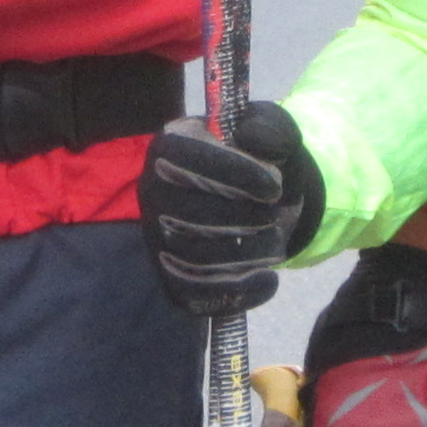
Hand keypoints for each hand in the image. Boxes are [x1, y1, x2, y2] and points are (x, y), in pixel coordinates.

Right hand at [139, 104, 319, 314]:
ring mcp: (158, 238)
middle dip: (242, 217)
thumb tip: (253, 138)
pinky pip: (196, 296)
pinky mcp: (172, 278)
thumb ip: (271, 130)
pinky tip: (268, 279)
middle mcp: (153, 192)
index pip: (185, 158)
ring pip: (193, 258)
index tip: (274, 187)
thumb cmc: (257, 159)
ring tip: (274, 245)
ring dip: (245, 255)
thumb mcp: (273, 134)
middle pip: (187, 212)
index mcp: (169, 147)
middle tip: (273, 216)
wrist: (258, 199)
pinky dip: (239, 292)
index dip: (231, 173)